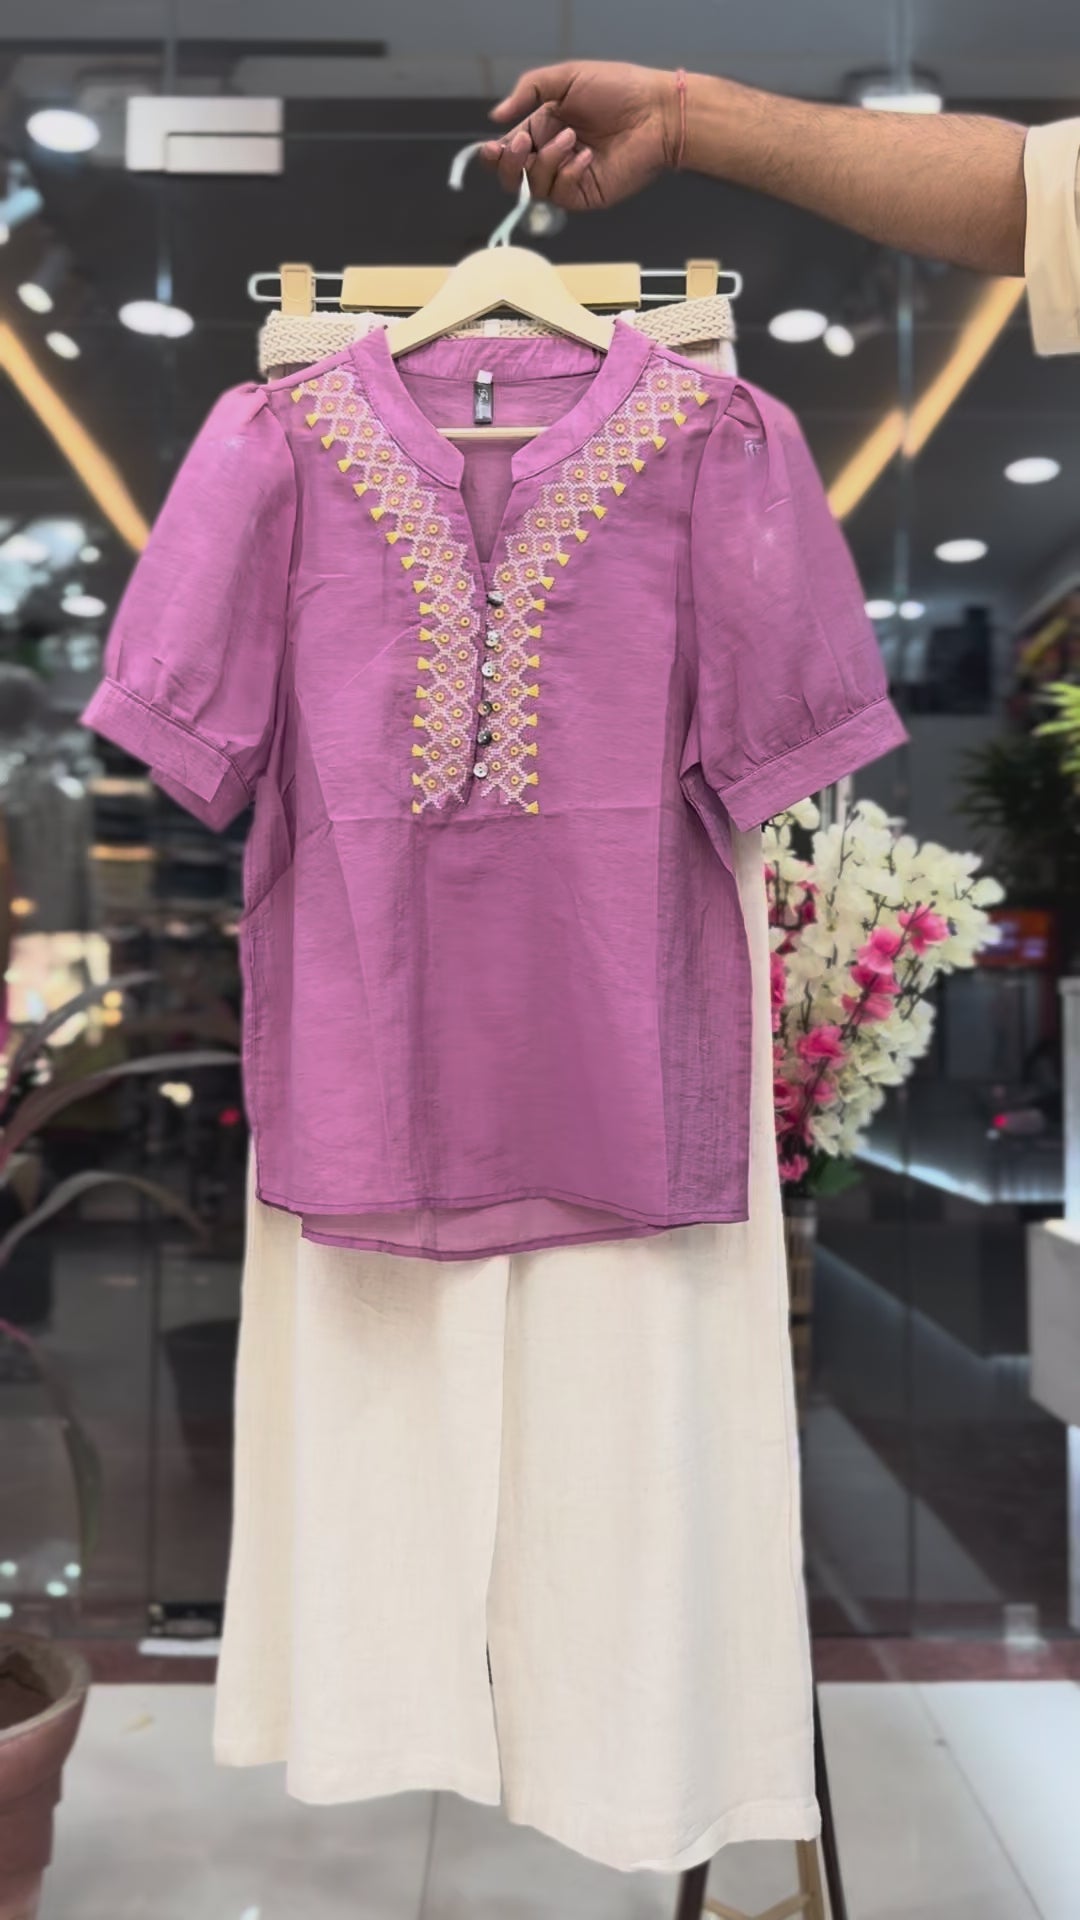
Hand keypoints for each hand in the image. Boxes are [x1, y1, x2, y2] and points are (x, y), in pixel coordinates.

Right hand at [480, 61, 678, 211]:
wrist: (655, 112)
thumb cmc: (616, 89)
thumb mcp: (566, 78)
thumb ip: (529, 91)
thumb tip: (495, 117)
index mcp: (543, 128)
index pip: (508, 150)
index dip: (494, 154)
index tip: (492, 148)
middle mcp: (551, 156)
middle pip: (512, 177)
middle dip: (510, 164)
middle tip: (523, 144)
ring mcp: (567, 178)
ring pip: (533, 186)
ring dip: (547, 161)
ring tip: (572, 138)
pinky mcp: (585, 195)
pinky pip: (560, 193)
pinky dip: (569, 173)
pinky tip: (588, 157)